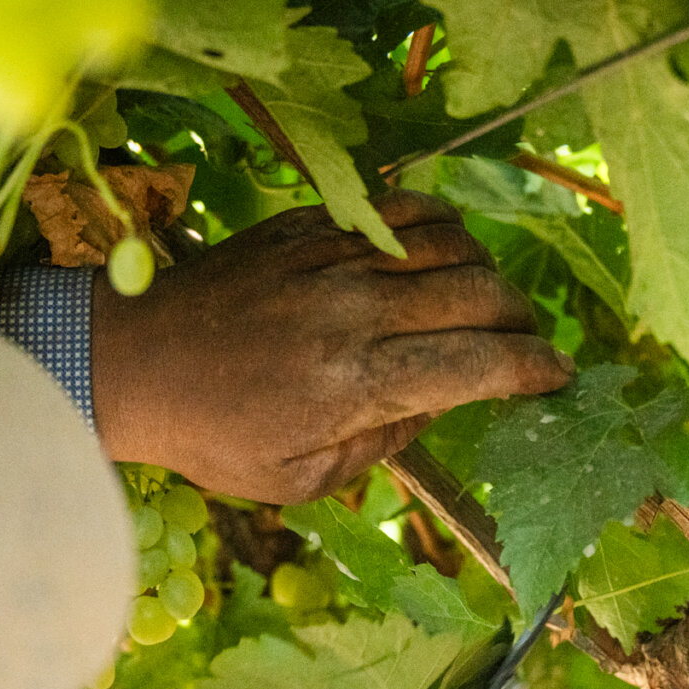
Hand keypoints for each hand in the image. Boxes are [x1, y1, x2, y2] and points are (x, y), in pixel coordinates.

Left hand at [91, 192, 571, 503]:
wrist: (129, 360)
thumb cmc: (213, 435)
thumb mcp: (300, 481)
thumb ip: (382, 446)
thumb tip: (439, 405)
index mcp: (354, 385)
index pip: (478, 365)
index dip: (535, 370)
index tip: (559, 377)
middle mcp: (353, 311)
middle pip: (480, 295)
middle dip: (523, 322)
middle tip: (526, 344)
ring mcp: (332, 257)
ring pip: (452, 243)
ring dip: (487, 272)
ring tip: (487, 303)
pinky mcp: (311, 223)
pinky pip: (403, 208)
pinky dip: (442, 226)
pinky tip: (445, 253)